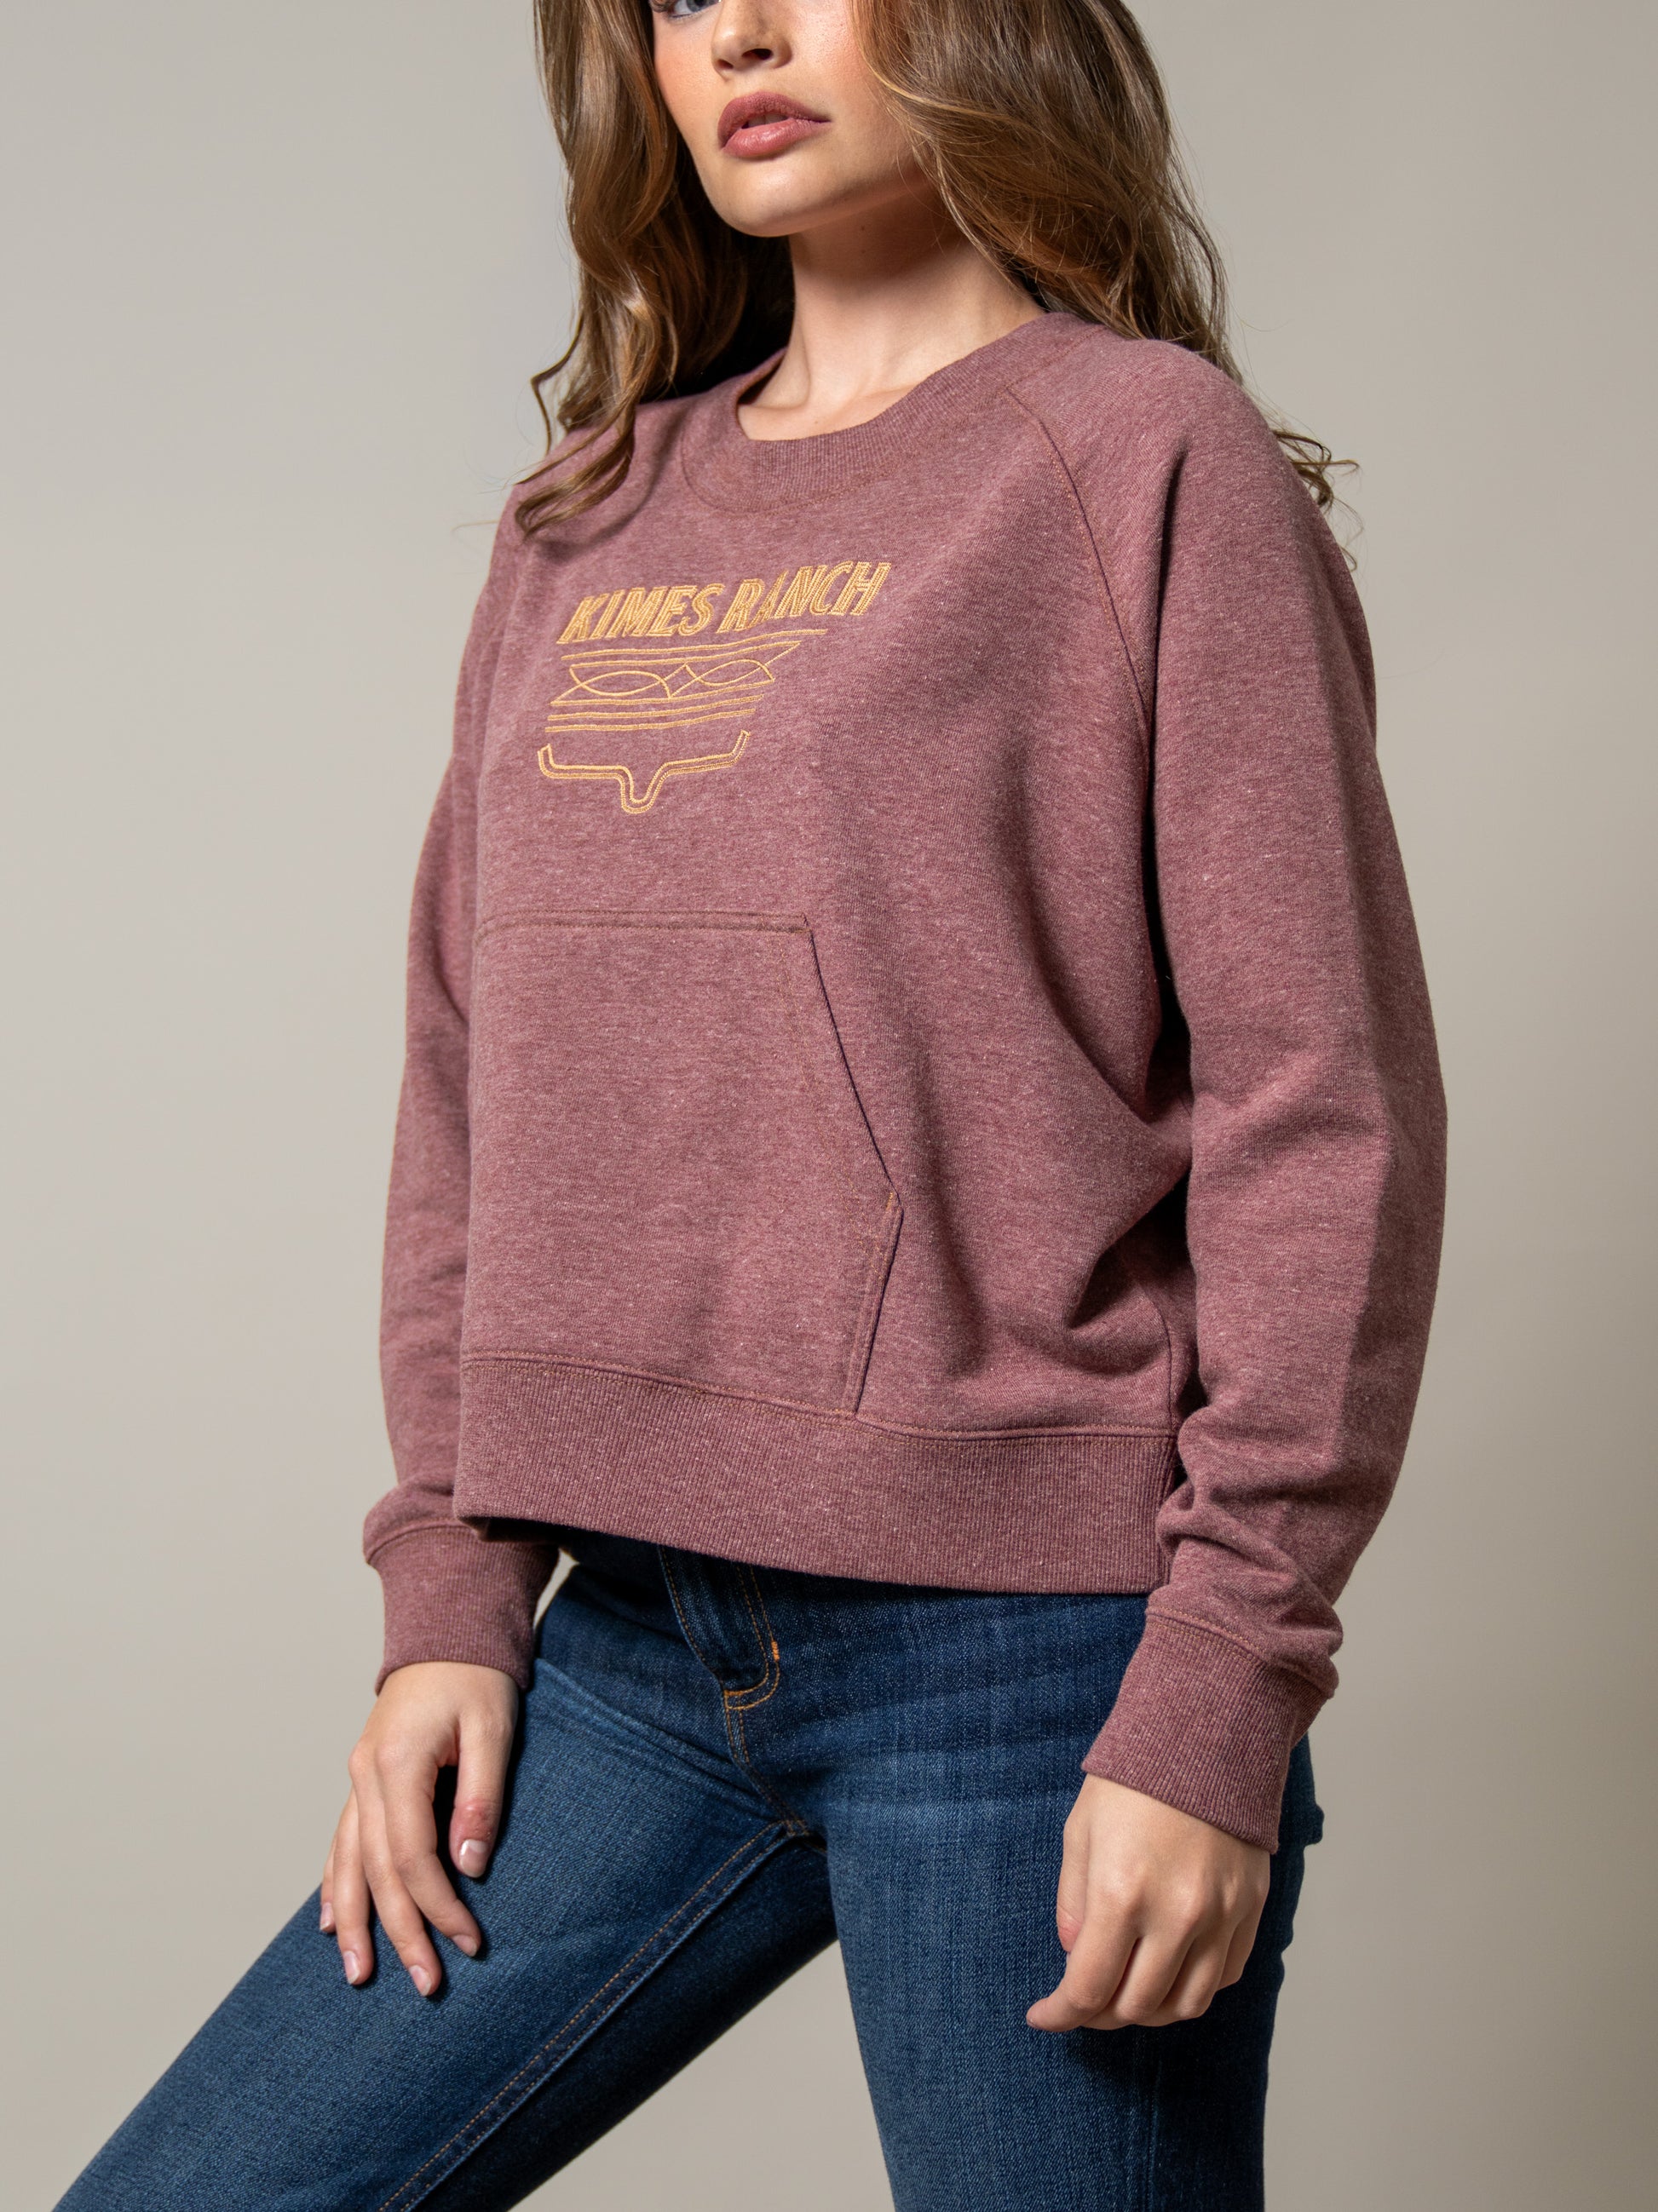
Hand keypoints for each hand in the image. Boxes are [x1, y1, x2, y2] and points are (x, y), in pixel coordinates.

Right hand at [320, 1660, 518, 1997]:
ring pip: (348, 1863)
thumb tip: (470, 1869)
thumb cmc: (477, 1678)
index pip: (412, 1857)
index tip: (470, 1943)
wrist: (446, 1631)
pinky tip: (330, 1919)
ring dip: (353, 1921)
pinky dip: (335, 1883)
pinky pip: (341, 1841)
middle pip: (377, 1871)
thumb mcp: (493, 1729)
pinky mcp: (362, 1779)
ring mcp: (357, 1778)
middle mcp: (365, 1776)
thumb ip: (482, 1799)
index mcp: (397, 1764)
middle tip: (426, 1984)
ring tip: (358, 1974)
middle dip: (399, 1932)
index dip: (439, 1906)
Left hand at [1026, 1775, 1268, 2030]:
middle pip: (1137, 2006)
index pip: (1088, 1988)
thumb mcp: (1080, 1832)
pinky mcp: (1251, 1909)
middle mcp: (1176, 1914)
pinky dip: (1193, 1988)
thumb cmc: (1133, 1779)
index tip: (1042, 2015)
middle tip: (1082, 2000)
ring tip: (1126, 1992)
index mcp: (1122, 1893)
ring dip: (1149, 2010)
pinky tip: (1169, 1971)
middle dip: (1099, 2013)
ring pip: (1186, 2004)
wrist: (1206, 1734)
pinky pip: (1224, 1977)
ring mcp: (1221, 1916)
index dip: (1060, 2013)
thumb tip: (1076, 1957)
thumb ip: (1074, 1902)